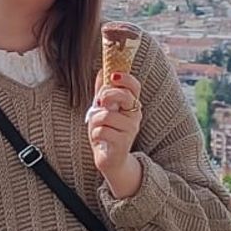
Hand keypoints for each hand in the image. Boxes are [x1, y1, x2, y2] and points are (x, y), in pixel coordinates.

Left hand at [86, 69, 144, 198]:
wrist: (110, 159)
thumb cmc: (107, 132)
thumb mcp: (103, 110)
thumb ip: (102, 92)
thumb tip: (102, 71)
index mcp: (132, 105)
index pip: (135, 86)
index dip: (125, 78)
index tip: (112, 76)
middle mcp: (135, 116)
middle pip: (122, 96)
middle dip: (105, 96)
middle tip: (100, 104)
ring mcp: (131, 129)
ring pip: (106, 115)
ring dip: (95, 121)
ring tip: (97, 128)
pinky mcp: (123, 143)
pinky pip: (102, 130)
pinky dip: (94, 134)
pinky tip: (99, 139)